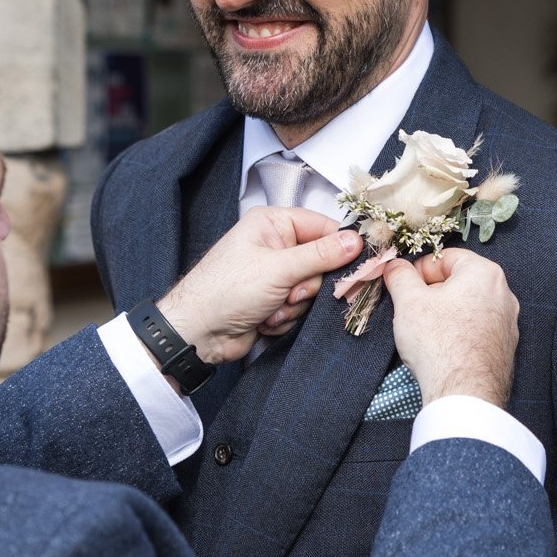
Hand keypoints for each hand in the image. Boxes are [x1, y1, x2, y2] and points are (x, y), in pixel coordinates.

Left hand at [156, 207, 361, 367]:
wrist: (197, 333)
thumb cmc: (226, 291)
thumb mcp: (278, 269)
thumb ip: (320, 255)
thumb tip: (356, 241)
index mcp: (272, 223)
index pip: (322, 226)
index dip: (341, 246)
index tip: (359, 262)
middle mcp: (274, 245)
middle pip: (320, 262)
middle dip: (306, 286)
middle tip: (290, 294)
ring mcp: (274, 274)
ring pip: (310, 290)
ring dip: (294, 306)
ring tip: (270, 309)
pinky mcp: (273, 300)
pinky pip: (298, 309)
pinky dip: (284, 318)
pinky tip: (263, 321)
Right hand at [382, 248, 518, 405]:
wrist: (464, 393)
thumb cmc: (438, 342)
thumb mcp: (409, 302)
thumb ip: (400, 276)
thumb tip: (394, 266)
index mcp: (484, 273)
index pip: (445, 257)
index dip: (419, 269)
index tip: (403, 284)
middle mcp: (504, 294)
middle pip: (459, 281)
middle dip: (432, 292)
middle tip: (411, 308)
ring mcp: (507, 323)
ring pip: (468, 307)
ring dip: (445, 313)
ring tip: (426, 331)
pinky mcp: (505, 348)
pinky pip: (477, 330)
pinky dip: (459, 333)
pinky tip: (443, 348)